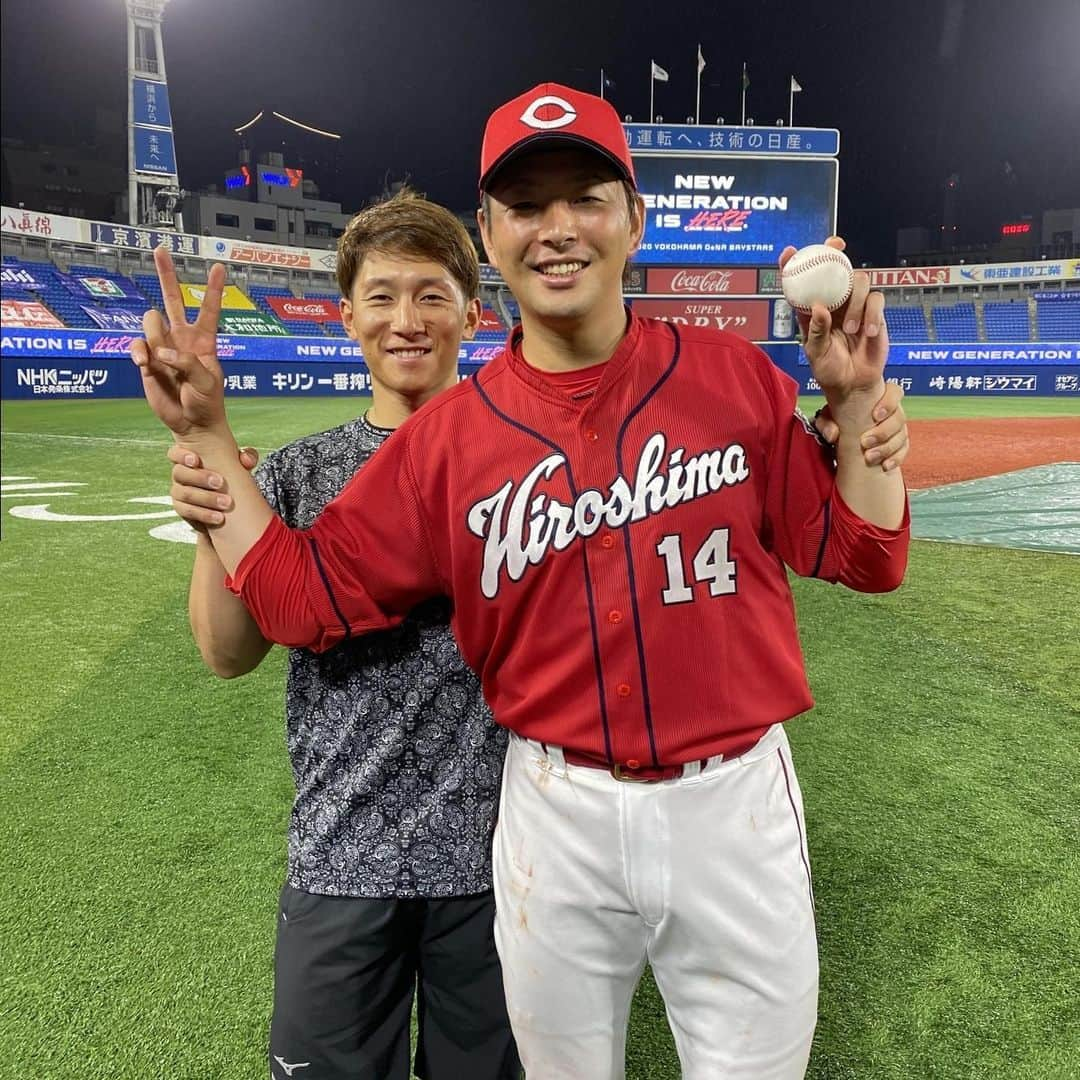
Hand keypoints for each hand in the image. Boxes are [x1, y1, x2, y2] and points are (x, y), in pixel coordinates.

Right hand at [130, 246, 229, 438]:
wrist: (192, 423)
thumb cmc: (207, 402)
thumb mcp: (208, 383)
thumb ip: (188, 363)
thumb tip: (163, 352)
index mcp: (204, 341)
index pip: (208, 309)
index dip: (213, 289)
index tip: (219, 267)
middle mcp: (182, 339)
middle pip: (172, 299)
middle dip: (166, 274)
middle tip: (160, 249)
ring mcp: (163, 348)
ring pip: (151, 321)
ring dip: (152, 334)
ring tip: (159, 360)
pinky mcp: (147, 361)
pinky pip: (137, 345)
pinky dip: (138, 351)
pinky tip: (145, 364)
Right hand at [167, 443, 259, 529]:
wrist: (228, 500)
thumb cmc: (230, 474)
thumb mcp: (240, 464)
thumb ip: (246, 457)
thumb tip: (247, 461)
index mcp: (189, 459)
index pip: (175, 453)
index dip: (181, 455)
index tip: (196, 460)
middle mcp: (180, 474)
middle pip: (179, 473)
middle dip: (200, 478)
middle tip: (220, 483)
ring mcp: (179, 492)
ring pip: (184, 494)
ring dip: (206, 498)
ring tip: (226, 503)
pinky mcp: (183, 509)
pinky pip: (187, 511)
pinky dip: (204, 514)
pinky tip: (219, 517)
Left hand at [780, 236, 887, 417]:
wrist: (854, 384)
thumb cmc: (830, 369)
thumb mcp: (817, 353)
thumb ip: (817, 331)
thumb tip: (819, 308)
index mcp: (812, 309)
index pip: (801, 282)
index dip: (794, 264)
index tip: (789, 251)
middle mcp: (834, 302)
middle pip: (835, 268)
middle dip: (834, 252)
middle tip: (836, 246)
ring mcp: (855, 305)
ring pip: (860, 281)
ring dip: (855, 302)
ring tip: (850, 329)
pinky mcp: (874, 313)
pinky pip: (877, 300)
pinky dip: (873, 314)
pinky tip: (869, 333)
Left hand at [814, 380, 907, 471]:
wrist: (843, 439)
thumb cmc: (838, 422)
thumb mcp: (828, 420)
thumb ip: (826, 423)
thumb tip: (832, 435)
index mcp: (879, 398)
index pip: (894, 391)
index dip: (889, 402)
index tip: (875, 415)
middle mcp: (891, 412)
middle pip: (899, 418)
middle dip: (883, 432)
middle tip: (865, 442)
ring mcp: (897, 428)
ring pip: (901, 436)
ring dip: (886, 448)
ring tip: (869, 457)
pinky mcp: (899, 444)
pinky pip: (903, 450)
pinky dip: (895, 458)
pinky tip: (885, 465)